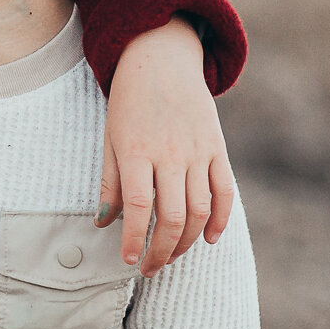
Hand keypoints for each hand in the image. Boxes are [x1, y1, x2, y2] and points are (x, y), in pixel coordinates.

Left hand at [99, 16, 236, 276]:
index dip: (134, 239)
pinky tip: (210, 239)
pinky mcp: (218, 148)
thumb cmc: (129, 103)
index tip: (129, 261)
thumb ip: (109, 183)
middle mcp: (170, 155)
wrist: (161, 60)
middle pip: (174, 217)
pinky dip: (221, 220)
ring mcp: (198, 152)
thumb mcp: (110, 139)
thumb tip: (104, 224)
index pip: (138, 207)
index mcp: (137, 152)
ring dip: (187, 242)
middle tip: (149, 267)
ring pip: (200, 211)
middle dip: (161, 251)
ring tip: (170, 256)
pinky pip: (225, 191)